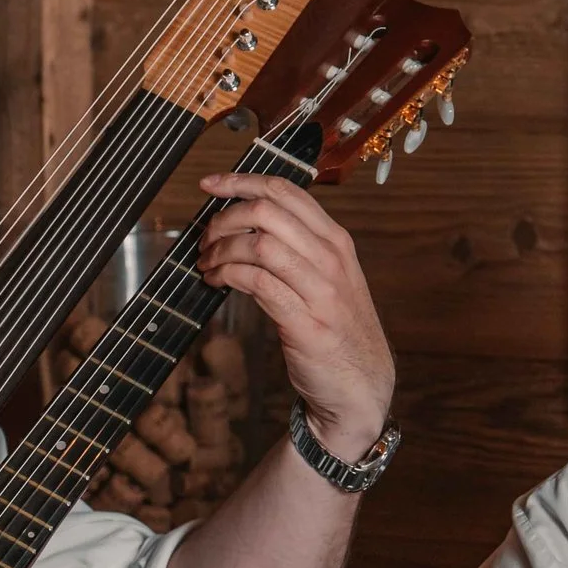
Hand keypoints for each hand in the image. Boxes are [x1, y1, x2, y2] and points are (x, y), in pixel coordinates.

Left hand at [193, 172, 394, 458]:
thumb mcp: (329, 277)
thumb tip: (247, 223)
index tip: (210, 184)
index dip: (242, 181)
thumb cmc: (337, 329)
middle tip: (205, 237)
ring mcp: (321, 291)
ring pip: (260, 246)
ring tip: (207, 263)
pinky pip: (258, 283)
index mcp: (336, 241)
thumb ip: (299, 248)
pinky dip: (228, 276)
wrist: (362, 386)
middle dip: (224, 219)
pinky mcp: (305, 323)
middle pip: (268, 213)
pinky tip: (216, 282)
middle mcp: (332, 259)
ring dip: (222, 251)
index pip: (286, 192)